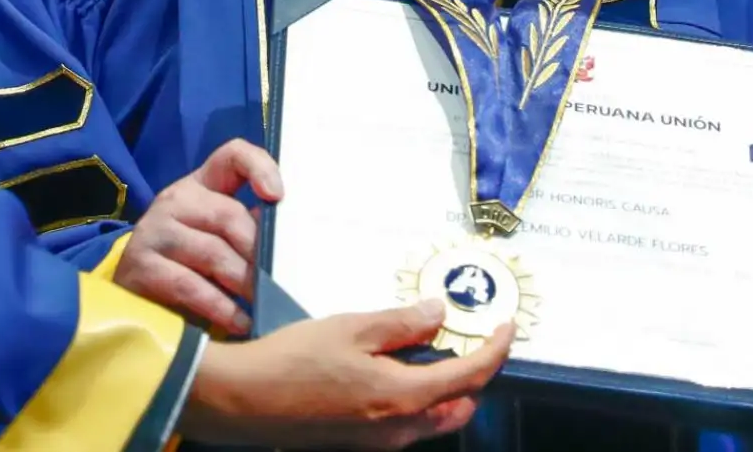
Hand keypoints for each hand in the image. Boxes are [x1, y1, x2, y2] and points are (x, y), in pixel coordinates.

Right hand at [113, 138, 282, 334]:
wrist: (131, 295)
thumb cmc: (190, 265)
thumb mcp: (219, 240)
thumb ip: (247, 231)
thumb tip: (289, 246)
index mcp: (201, 185)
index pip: (233, 156)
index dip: (260, 167)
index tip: (277, 197)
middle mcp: (175, 199)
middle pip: (229, 215)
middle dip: (258, 253)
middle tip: (278, 282)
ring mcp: (154, 230)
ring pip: (213, 252)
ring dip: (244, 283)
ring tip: (263, 306)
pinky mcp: (141, 265)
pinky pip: (190, 285)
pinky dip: (221, 307)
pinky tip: (239, 323)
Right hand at [178, 298, 512, 448]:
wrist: (244, 401)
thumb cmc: (293, 360)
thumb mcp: (351, 327)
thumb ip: (401, 323)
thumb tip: (439, 314)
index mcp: (405, 398)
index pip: (471, 376)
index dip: (496, 350)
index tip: (507, 328)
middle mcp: (401, 429)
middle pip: (459, 405)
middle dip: (473, 374)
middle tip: (468, 338)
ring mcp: (380, 442)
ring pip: (433, 417)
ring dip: (443, 387)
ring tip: (427, 348)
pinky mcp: (360, 442)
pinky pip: (405, 423)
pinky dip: (415, 396)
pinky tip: (391, 368)